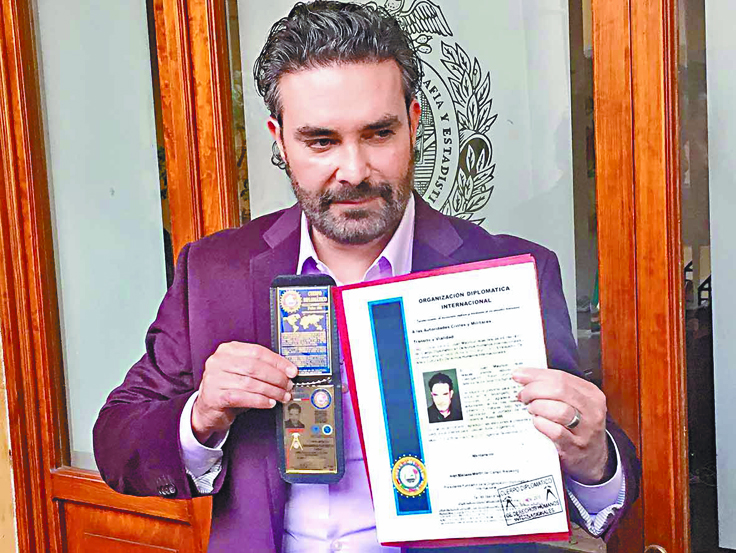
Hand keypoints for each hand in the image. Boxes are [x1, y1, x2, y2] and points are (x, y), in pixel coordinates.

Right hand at [192, 342, 296, 443]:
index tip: (291, 370)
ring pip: (250, 383)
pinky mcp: (214, 396)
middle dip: (276, 377)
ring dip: (271, 391)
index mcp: (228, 350)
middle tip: (288, 385)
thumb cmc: (228, 387)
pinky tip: (269, 403)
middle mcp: (219, 361)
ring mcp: (215, 378)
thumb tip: (287, 371)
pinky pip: (243, 397)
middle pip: (255, 367)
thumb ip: (260, 367)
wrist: (207, 408)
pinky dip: (260, 400)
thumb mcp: (242, 372)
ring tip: (282, 396)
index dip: (278, 362)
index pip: (258, 352)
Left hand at [512, 367, 609, 483]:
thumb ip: (555, 389)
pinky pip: (556, 432)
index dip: (536, 374)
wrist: (594, 458)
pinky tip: (537, 422)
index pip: (561, 377)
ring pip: (559, 410)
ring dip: (538, 407)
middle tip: (522, 396)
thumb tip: (524, 378)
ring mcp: (585, 430)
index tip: (518, 375)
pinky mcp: (575, 447)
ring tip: (531, 410)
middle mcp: (591, 410)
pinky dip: (541, 424)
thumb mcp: (575, 403)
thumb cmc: (579, 426)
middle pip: (559, 390)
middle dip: (534, 390)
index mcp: (590, 394)